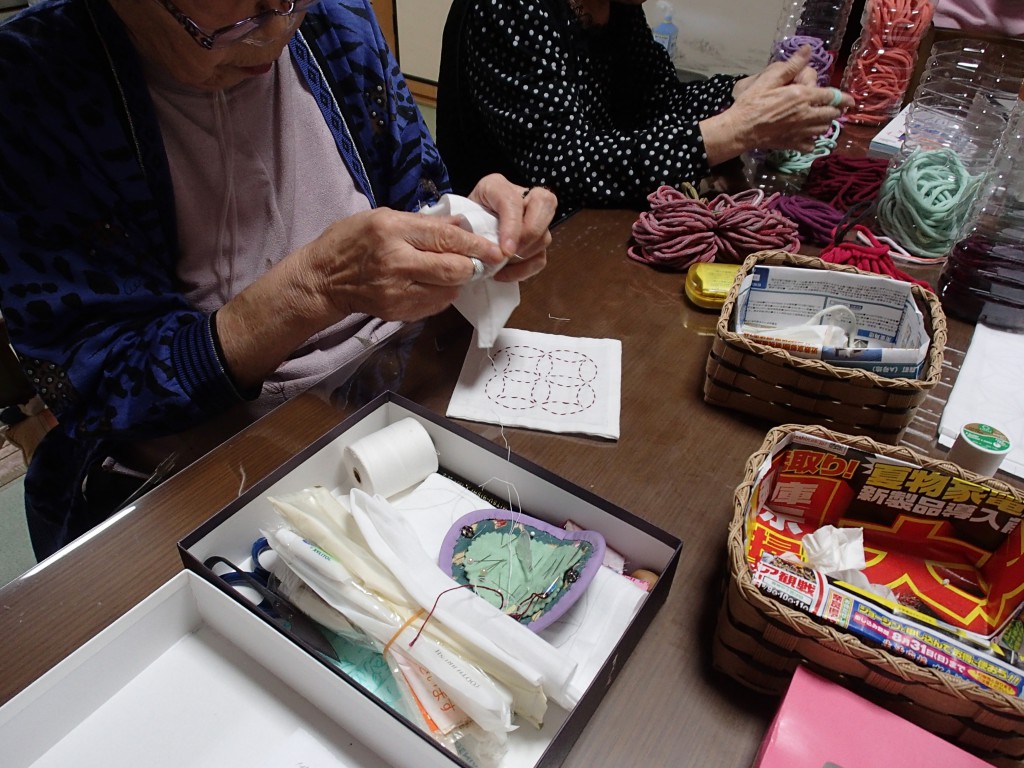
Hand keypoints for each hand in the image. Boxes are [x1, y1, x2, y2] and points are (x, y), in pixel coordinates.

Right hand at [303, 207, 509, 320]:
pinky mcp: (397, 311)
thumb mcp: (383, 216)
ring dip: (457, 281)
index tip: (496, 249)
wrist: (323, 279)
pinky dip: (442, 294)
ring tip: (451, 270)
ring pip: (448, 290)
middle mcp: (396, 261)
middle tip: (478, 261)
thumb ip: (423, 223)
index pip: (446, 238)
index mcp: (392, 231)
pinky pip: (435, 305)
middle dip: (472, 265)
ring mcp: (396, 290)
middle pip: (454, 269)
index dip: (476, 244)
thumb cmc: (351, 241)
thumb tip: (460, 225)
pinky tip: (432, 284)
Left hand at [466, 173, 556, 282]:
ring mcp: (534, 217)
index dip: (512, 225)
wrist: (464, 231)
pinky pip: (540, 257)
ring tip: (500, 265)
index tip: (505, 250)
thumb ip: (468, 227)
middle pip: (544, 203)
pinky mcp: (537, 239)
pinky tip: (504, 274)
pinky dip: (525, 269)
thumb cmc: (460, 224)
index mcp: (496, 186)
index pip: (513, 200)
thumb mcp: (459, 219)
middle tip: (509, 255)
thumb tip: (479, 247)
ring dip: (524, 256)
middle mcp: (521, 196)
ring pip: (544, 234)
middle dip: (529, 235)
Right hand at [702, 45, 853, 161]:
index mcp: (803, 96)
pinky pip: (811, 145)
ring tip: (821, 119)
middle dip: (835, 110)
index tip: (850, 101)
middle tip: (833, 107)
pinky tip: (807, 136)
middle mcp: (806, 115)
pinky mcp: (792, 144)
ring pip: (823, 129)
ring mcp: (800, 131)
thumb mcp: (770, 79)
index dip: (844, 98)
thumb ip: (792, 65)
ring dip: (825, 123)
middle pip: (831, 114)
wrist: (740, 129)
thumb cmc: (752, 102)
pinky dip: (812, 140)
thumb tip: (808, 50)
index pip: (832, 96)